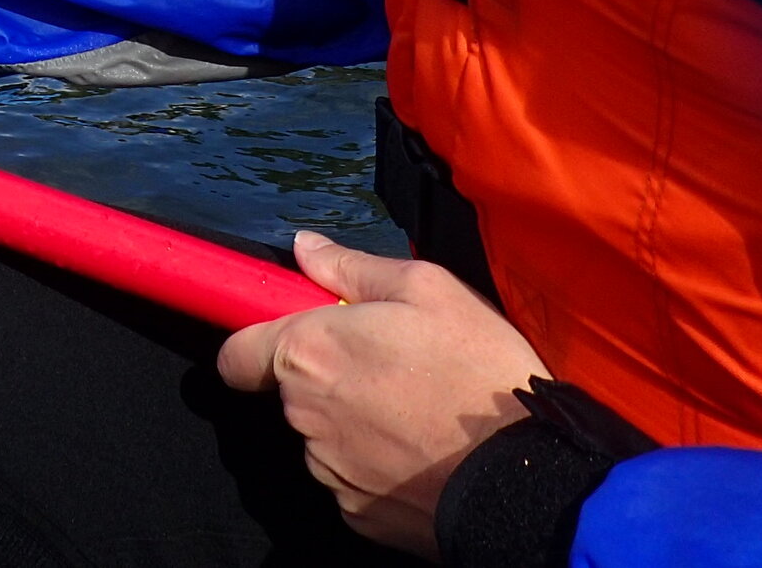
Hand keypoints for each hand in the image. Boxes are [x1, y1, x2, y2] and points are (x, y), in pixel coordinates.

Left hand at [217, 233, 541, 557]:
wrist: (525, 476)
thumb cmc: (477, 371)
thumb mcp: (427, 288)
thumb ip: (351, 267)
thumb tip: (304, 247)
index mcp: (308, 353)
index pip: (236, 355)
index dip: (256, 344)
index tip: (296, 338)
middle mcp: (303, 414)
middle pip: (292, 392)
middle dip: (327, 377)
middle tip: (390, 366)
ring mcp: (328, 468)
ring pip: (324, 436)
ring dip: (353, 422)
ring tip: (417, 410)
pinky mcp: (357, 513)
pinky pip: (353, 478)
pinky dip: (377, 465)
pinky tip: (423, 451)